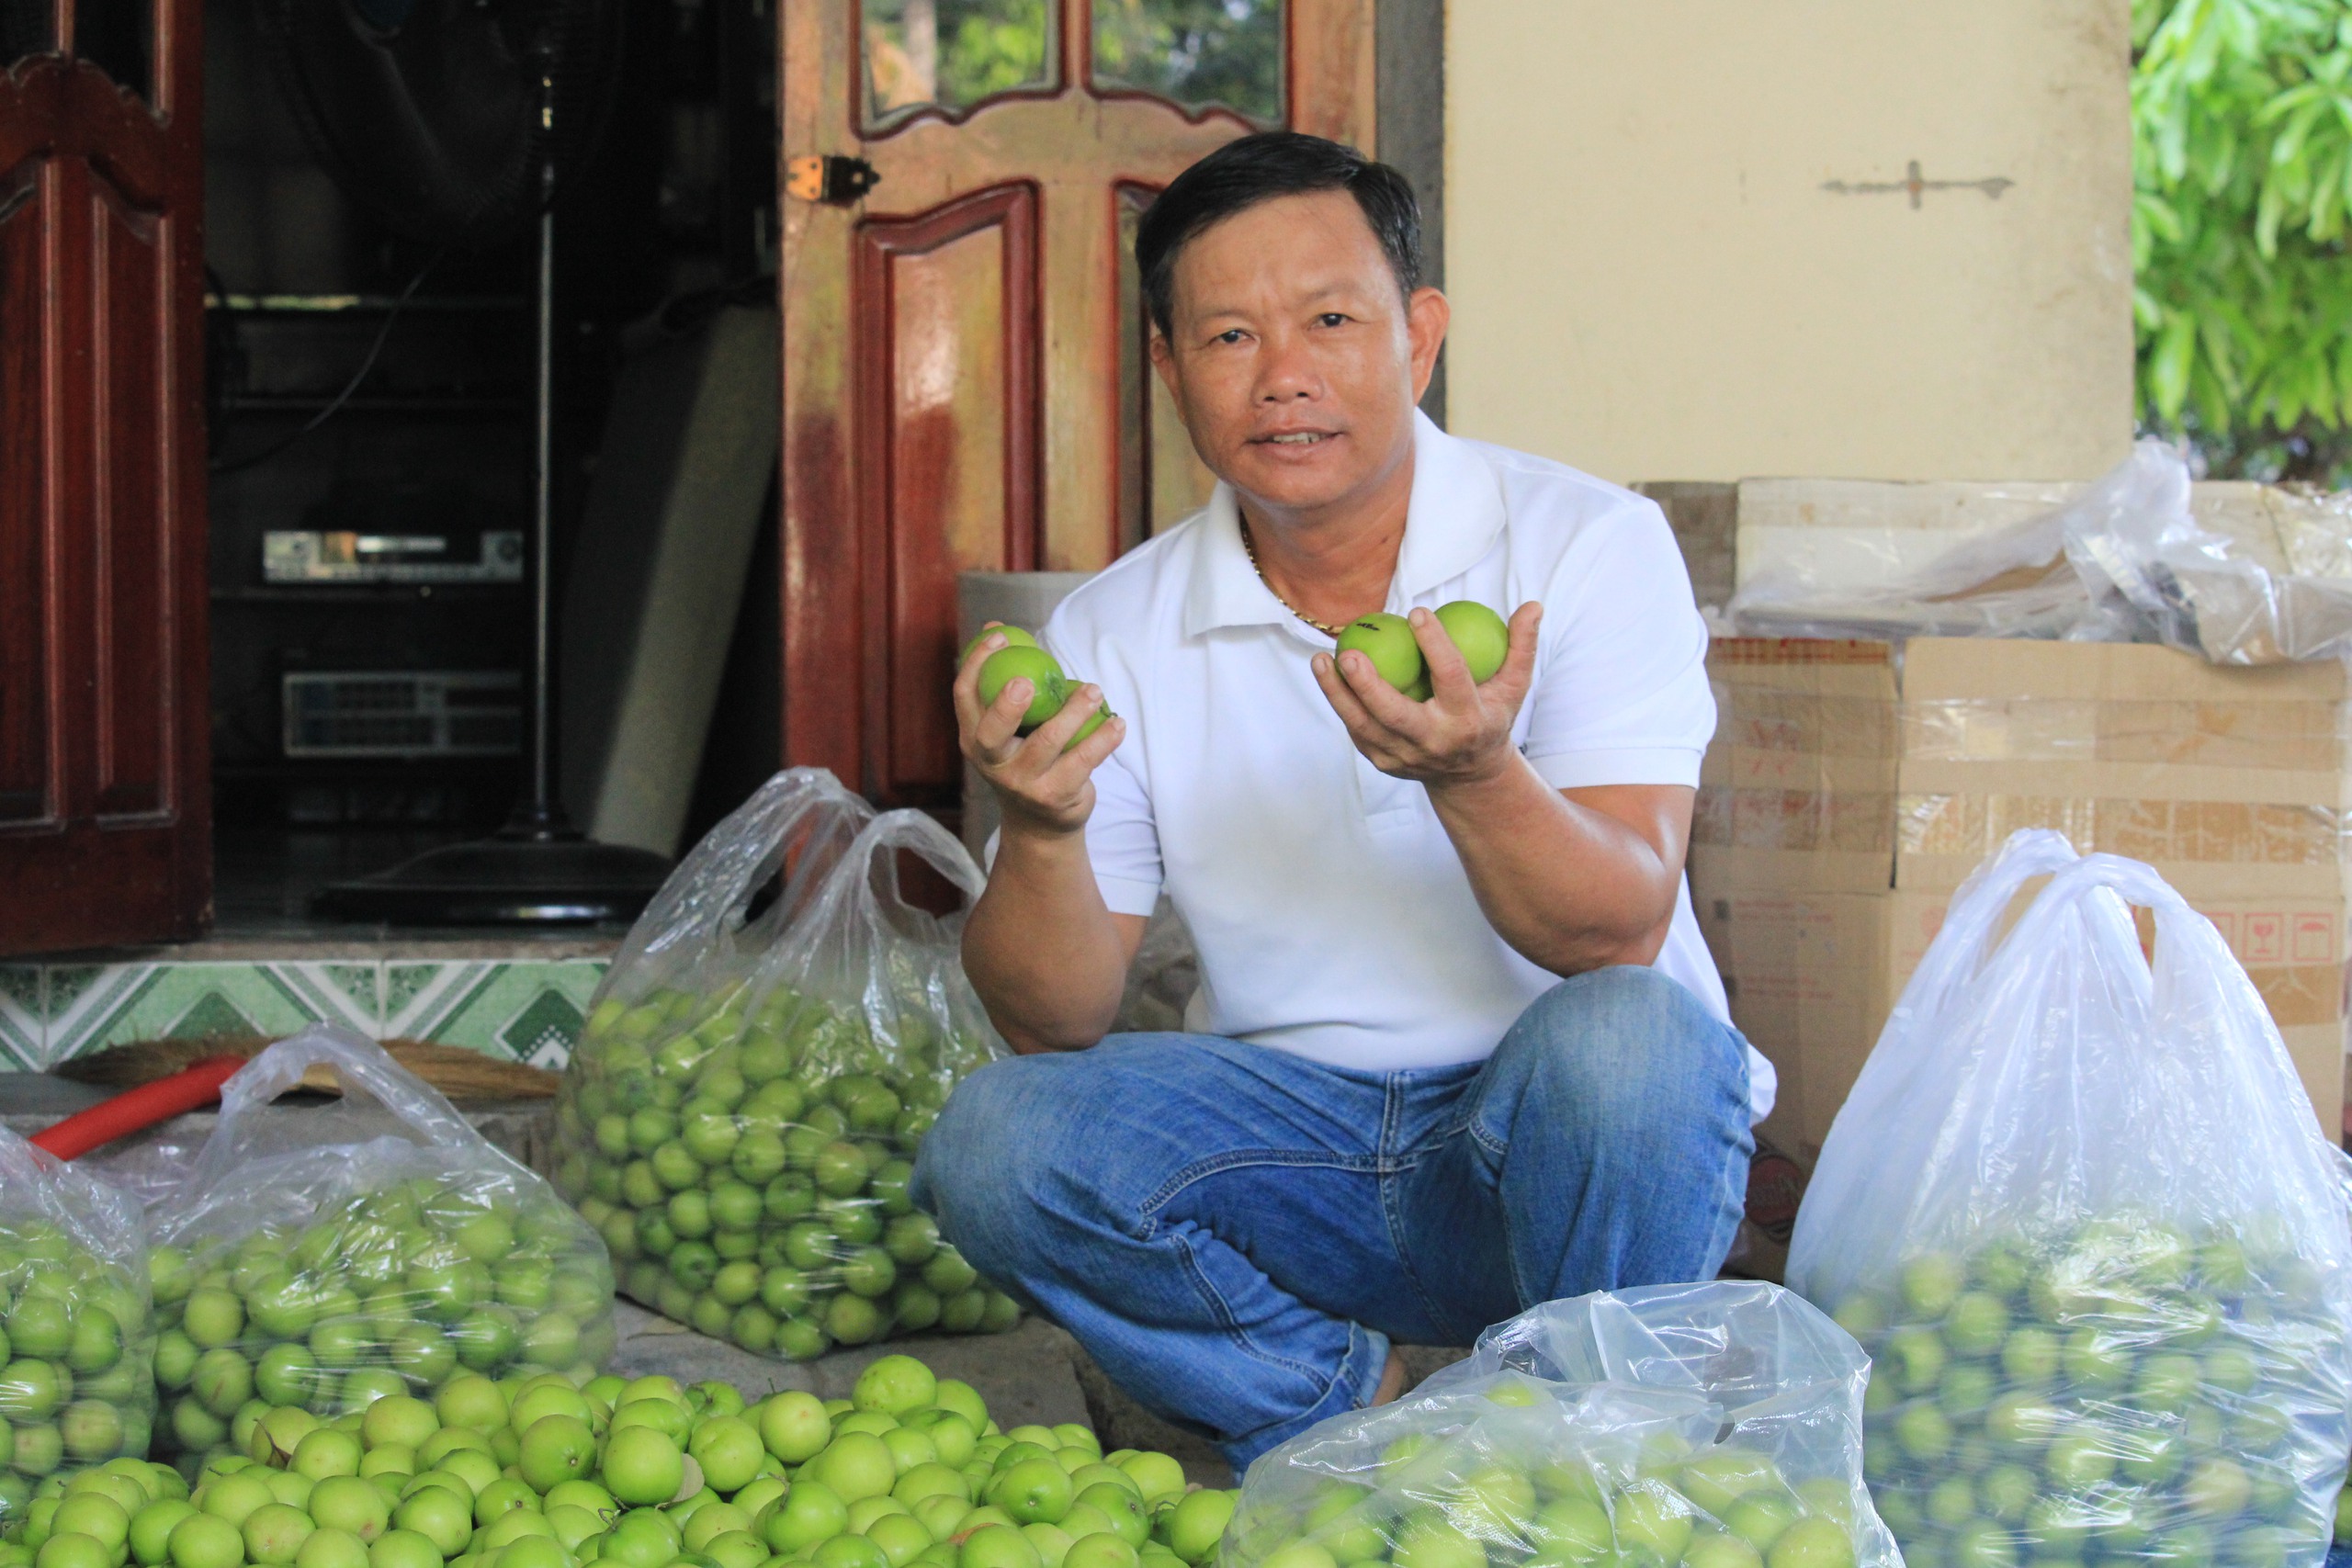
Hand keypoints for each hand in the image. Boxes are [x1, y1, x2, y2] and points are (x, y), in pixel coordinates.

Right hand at [955, 625, 1124, 836]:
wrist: (1040, 823)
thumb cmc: (1024, 757)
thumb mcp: (1008, 726)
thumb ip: (1003, 680)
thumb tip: (995, 627)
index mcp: (974, 738)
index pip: (965, 696)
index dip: (976, 664)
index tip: (1000, 637)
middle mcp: (992, 763)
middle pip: (992, 732)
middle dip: (1007, 706)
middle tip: (1027, 681)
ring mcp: (1022, 783)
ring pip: (1047, 743)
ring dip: (1074, 712)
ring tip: (1094, 690)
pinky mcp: (1054, 797)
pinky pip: (1082, 762)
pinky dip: (1103, 739)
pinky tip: (1116, 723)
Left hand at [1311, 602, 1541, 784]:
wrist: (1469, 775)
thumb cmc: (1491, 716)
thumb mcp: (1514, 688)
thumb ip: (1521, 647)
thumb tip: (1532, 606)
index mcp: (1468, 720)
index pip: (1451, 678)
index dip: (1436, 644)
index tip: (1417, 612)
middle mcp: (1434, 742)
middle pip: (1395, 714)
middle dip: (1369, 685)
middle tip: (1350, 651)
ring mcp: (1405, 756)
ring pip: (1364, 725)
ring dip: (1337, 693)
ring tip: (1321, 659)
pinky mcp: (1383, 762)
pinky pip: (1356, 730)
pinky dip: (1340, 703)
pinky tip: (1327, 674)